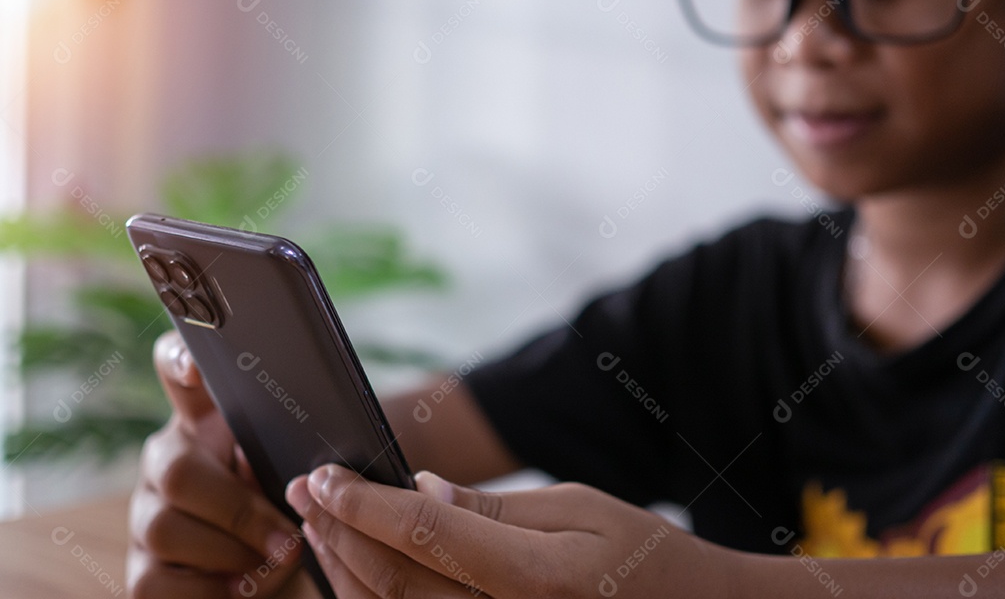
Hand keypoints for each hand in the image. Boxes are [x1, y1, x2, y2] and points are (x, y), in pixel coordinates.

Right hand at [126, 331, 305, 598]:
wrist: (280, 572)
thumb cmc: (294, 511)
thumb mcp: (299, 474)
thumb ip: (296, 457)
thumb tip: (312, 473)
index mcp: (207, 422)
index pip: (176, 371)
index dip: (177, 361)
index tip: (195, 364)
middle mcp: (168, 460)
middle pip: (179, 472)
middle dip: (241, 512)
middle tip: (289, 540)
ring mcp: (148, 515)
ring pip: (165, 529)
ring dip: (232, 554)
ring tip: (274, 564)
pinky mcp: (143, 572)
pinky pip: (155, 583)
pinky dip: (208, 591)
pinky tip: (239, 588)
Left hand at [284, 464, 734, 597]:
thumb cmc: (643, 557)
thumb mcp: (580, 509)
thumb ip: (494, 508)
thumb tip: (420, 491)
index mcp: (539, 580)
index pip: (426, 536)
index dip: (364, 504)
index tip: (322, 477)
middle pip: (396, 583)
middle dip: (340, 533)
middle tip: (306, 492)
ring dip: (344, 571)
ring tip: (319, 525)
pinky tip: (357, 571)